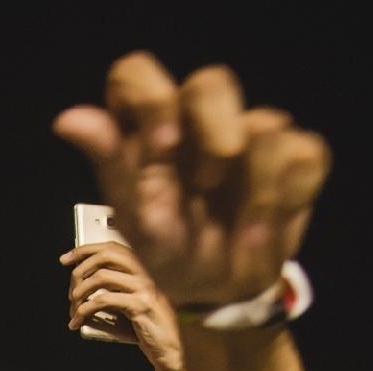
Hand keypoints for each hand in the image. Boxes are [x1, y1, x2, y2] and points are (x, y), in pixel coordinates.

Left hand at [55, 54, 327, 305]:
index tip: (163, 145)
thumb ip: (110, 162)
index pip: (137, 76)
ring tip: (240, 230)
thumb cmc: (168, 249)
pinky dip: (288, 198)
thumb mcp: (135, 218)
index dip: (151, 98)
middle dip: (216, 128)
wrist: (218, 293)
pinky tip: (267, 225)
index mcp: (149, 128)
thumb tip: (68, 119)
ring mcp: (250, 134)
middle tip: (209, 182)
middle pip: (212, 82)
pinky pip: (304, 153)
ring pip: (267, 123)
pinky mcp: (294, 155)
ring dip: (256, 187)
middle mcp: (197, 121)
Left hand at [62, 241, 183, 370]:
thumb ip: (112, 288)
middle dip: (80, 269)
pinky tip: (78, 321)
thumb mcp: (128, 302)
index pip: (112, 247)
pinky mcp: (141, 305)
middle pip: (106, 255)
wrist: (170, 349)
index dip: (85, 250)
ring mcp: (145, 286)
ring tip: (73, 309)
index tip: (65, 259)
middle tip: (69, 291)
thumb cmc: (146, 327)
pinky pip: (104, 300)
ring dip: (79, 292)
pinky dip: (84, 310)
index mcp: (144, 268)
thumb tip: (79, 281)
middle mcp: (146, 272)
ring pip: (101, 277)